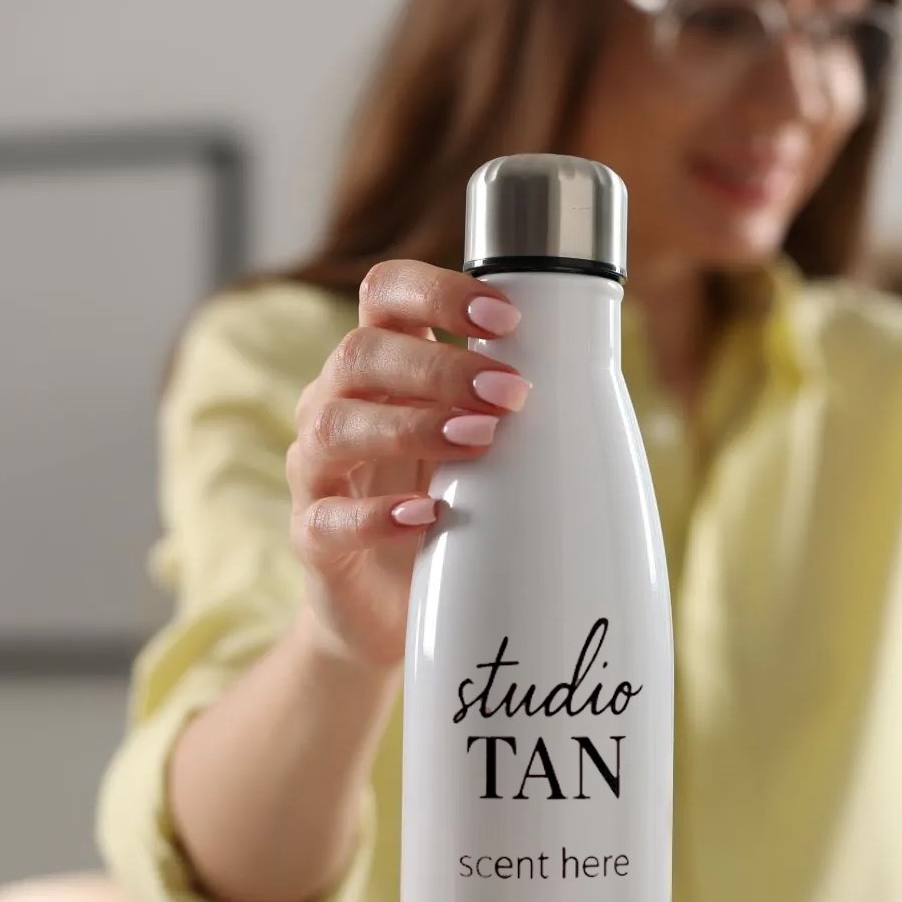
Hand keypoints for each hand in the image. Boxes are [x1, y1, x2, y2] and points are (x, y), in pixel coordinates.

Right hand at [287, 259, 530, 667]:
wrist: (390, 607)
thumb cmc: (445, 507)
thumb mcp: (479, 447)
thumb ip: (505, 403)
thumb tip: (587, 365)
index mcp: (381, 369)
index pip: (385, 295)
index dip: (437, 293)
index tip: (506, 318)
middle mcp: (337, 405)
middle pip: (361, 354)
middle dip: (440, 367)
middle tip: (511, 393)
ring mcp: (318, 471)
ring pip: (336, 425)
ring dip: (414, 426)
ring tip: (481, 440)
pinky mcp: (313, 538)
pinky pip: (327, 519)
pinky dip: (377, 516)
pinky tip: (427, 515)